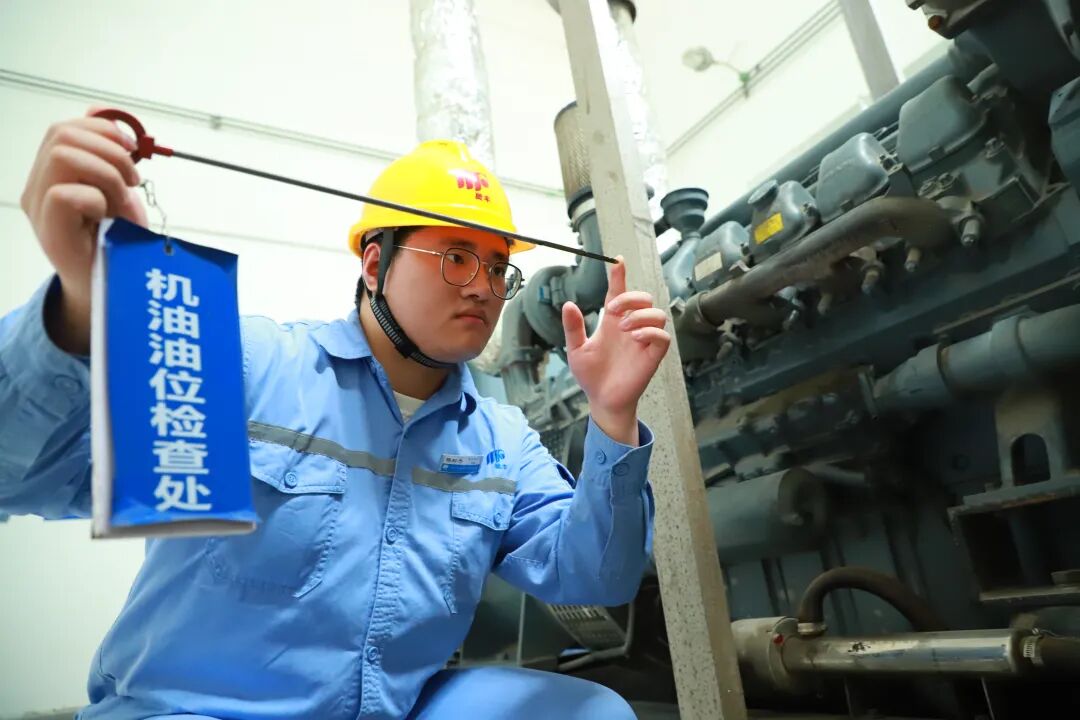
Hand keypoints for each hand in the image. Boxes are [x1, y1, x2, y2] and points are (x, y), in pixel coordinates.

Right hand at [21, 107, 147, 352]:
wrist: (110, 286)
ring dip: (106, 173)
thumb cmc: (114, 239)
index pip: (64, 128)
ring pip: (62, 155)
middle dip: (110, 151)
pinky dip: (97, 198)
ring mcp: (39, 209)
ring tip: (120, 199)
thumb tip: (99, 109)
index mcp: (51, 173)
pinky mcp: (49, 231)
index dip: (103, 130)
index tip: (133, 152)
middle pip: (61, 134)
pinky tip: (106, 215)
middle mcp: (37, 187)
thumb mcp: (117, 187)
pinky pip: (65, 193)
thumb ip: (107, 151)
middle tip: (132, 180)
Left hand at [562, 257, 670, 444]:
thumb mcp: (576, 349)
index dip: (619, 276)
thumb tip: (568, 304)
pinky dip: (650, 333)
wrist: (601, 399)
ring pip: (658, 314)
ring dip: (641, 316)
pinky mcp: (652, 356)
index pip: (619, 292)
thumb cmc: (591, 376)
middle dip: (631, 297)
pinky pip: (663, 337)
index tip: (617, 261)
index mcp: (613, 322)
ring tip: (624, 328)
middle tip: (613, 311)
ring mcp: (643, 341)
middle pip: (644, 298)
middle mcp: (631, 327)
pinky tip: (634, 338)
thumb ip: (573, 328)